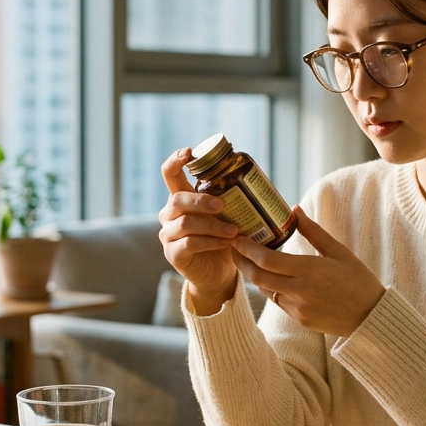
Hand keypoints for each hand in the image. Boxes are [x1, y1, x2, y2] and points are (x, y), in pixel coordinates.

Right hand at [158, 148, 239, 314]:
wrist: (220, 274)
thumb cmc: (224, 238)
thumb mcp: (228, 215)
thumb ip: (231, 198)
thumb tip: (257, 177)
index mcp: (181, 199)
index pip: (169, 174)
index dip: (175, 161)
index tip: (189, 152)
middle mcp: (169, 215)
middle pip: (177, 199)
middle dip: (202, 200)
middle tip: (223, 205)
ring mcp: (168, 235)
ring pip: (186, 223)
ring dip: (213, 225)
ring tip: (234, 231)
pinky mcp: (173, 254)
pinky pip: (190, 243)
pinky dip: (211, 241)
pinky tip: (226, 242)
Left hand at [229, 208, 385, 337]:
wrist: (371, 316)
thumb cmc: (358, 279)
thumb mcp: (338, 251)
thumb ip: (313, 231)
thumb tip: (295, 210)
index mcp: (309, 270)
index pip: (266, 259)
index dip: (247, 249)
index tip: (237, 238)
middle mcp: (300, 291)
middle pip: (258, 276)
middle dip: (241, 262)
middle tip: (233, 248)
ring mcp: (298, 308)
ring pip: (266, 290)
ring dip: (256, 275)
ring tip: (251, 261)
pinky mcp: (300, 320)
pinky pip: (279, 302)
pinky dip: (272, 289)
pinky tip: (274, 278)